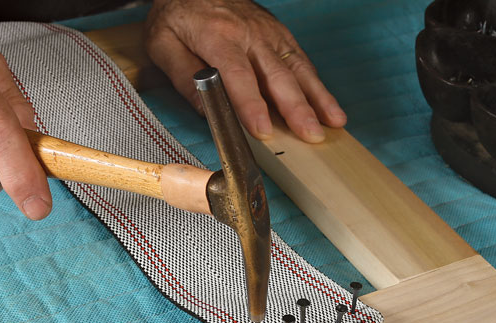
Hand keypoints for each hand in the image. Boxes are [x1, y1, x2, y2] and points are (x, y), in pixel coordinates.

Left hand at [145, 0, 346, 142]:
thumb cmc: (178, 15)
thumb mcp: (162, 43)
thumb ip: (182, 76)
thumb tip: (204, 109)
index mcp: (218, 36)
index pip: (239, 75)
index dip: (252, 105)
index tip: (262, 130)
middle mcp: (249, 34)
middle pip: (277, 75)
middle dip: (296, 108)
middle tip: (309, 134)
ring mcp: (269, 33)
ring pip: (297, 68)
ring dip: (317, 97)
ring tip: (333, 122)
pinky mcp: (279, 35)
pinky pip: (301, 61)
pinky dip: (317, 85)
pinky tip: (329, 106)